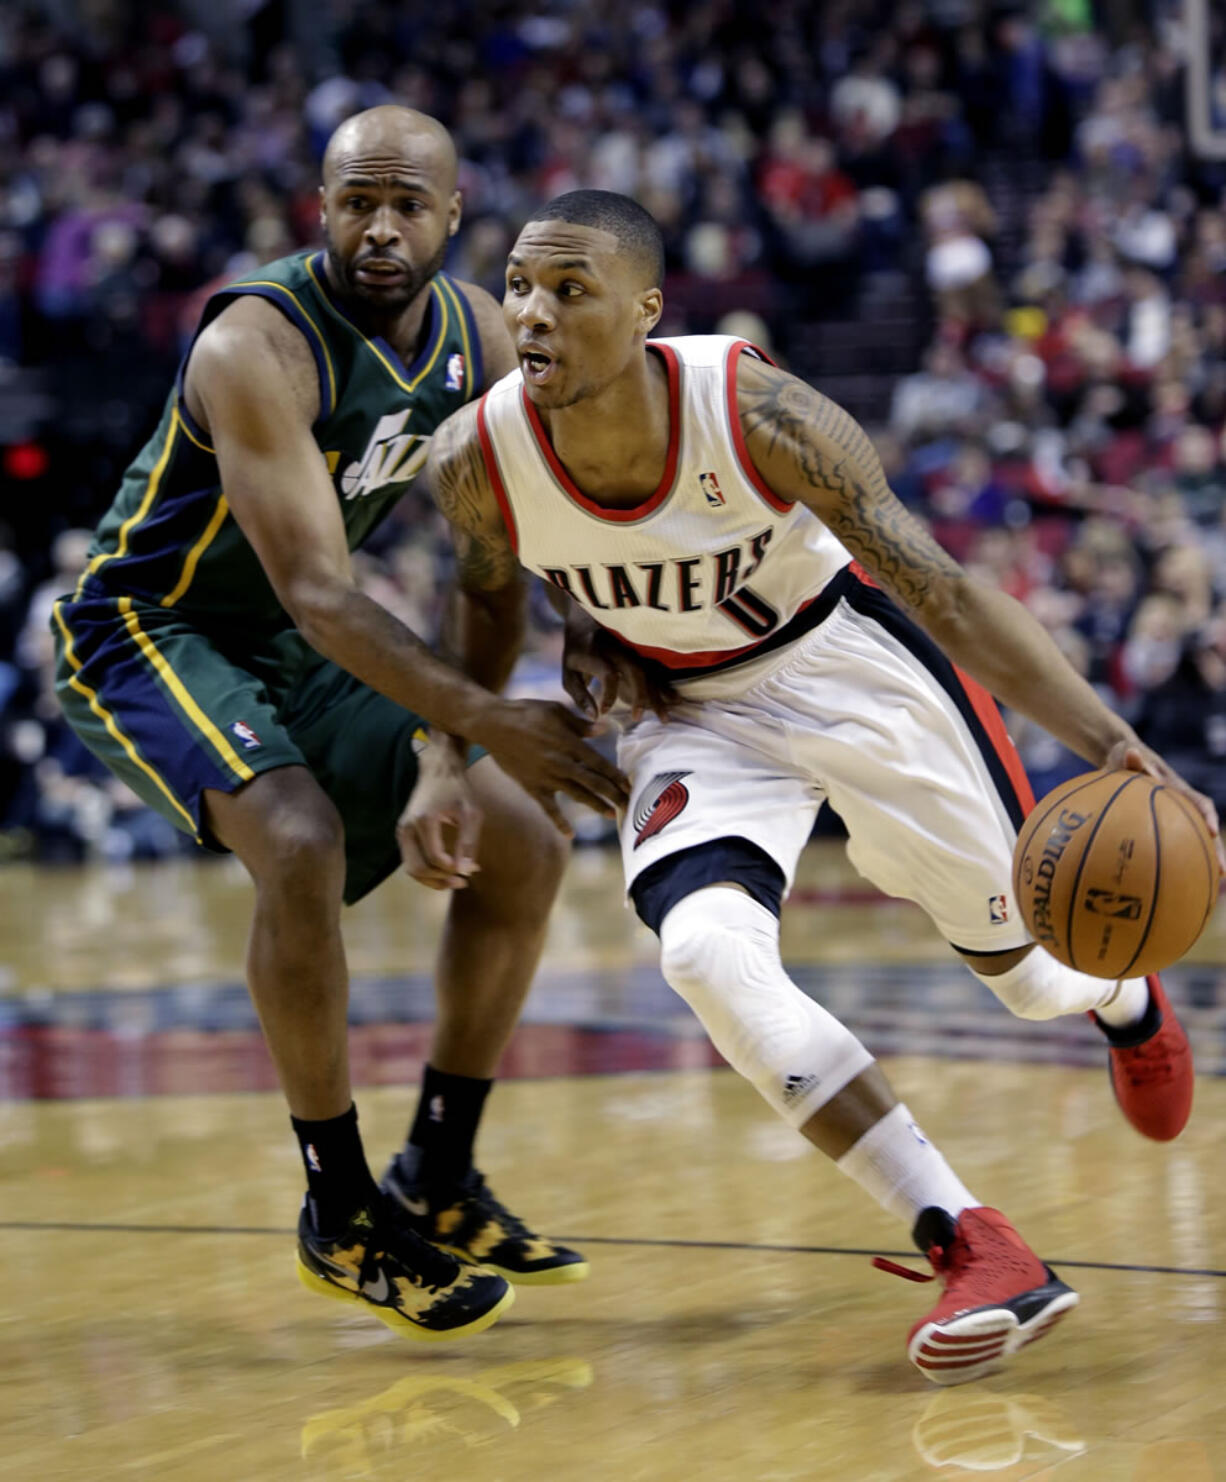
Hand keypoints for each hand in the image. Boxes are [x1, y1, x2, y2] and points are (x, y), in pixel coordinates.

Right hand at [396, 743, 482, 889]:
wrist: (437, 769)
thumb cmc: (458, 789)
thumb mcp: (471, 813)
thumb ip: (469, 842)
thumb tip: (466, 870)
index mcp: (424, 820)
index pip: (435, 857)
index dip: (452, 869)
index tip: (470, 870)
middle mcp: (407, 827)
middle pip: (419, 868)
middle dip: (441, 880)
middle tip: (463, 881)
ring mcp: (402, 831)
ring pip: (411, 869)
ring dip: (432, 880)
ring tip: (454, 881)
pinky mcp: (402, 834)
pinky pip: (410, 861)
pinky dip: (426, 871)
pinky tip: (444, 872)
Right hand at [473, 697, 629, 834]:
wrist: (492, 725)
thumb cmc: (526, 713)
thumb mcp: (555, 710)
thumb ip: (581, 724)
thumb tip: (604, 729)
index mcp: (568, 742)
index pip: (599, 762)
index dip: (615, 775)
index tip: (629, 784)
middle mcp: (560, 762)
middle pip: (593, 782)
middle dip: (613, 794)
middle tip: (628, 804)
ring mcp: (546, 777)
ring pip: (577, 795)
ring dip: (595, 805)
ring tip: (611, 815)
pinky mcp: (532, 786)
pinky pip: (548, 808)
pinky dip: (559, 821)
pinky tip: (570, 834)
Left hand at [562, 608, 678, 722]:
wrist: (588, 618)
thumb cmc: (576, 653)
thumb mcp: (569, 673)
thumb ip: (580, 697)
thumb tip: (596, 717)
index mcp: (595, 652)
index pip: (608, 674)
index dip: (607, 695)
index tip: (604, 711)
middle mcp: (617, 648)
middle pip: (635, 670)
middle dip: (639, 696)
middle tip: (637, 718)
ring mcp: (633, 649)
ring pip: (650, 672)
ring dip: (659, 695)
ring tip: (665, 718)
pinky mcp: (642, 652)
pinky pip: (656, 671)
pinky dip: (665, 687)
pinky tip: (675, 701)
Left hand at [1105, 738, 1225, 872]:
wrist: (1121, 758)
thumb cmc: (1124, 756)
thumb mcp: (1126, 753)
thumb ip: (1131, 758)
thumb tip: (1132, 754)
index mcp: (1175, 787)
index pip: (1198, 802)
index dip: (1206, 815)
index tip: (1211, 831)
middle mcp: (1180, 803)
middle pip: (1203, 829)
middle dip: (1215, 849)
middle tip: (1224, 872)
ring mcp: (1172, 815)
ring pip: (1192, 840)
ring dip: (1201, 861)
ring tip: (1209, 887)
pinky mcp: (1158, 823)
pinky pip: (1169, 844)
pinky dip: (1170, 862)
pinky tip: (1162, 884)